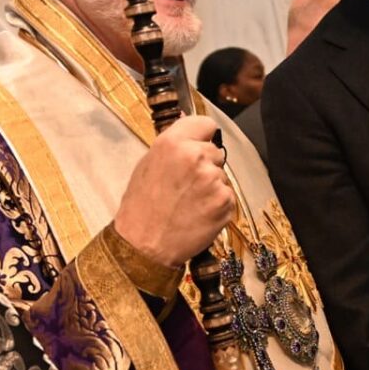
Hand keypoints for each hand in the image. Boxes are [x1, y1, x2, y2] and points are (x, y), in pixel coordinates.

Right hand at [112, 115, 233, 266]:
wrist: (144, 245)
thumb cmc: (142, 207)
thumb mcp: (148, 164)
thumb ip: (173, 145)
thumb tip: (190, 129)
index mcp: (173, 143)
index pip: (206, 124)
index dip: (203, 136)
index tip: (201, 143)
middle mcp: (196, 156)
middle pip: (216, 151)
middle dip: (206, 165)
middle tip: (186, 184)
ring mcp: (213, 180)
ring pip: (221, 175)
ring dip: (212, 186)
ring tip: (189, 202)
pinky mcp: (225, 201)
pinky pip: (227, 196)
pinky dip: (217, 204)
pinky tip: (198, 213)